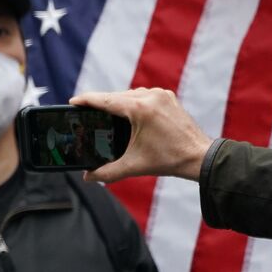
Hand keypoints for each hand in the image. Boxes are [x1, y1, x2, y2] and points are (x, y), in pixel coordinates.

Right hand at [70, 88, 212, 183]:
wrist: (200, 158)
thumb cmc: (169, 160)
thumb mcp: (133, 166)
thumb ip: (106, 172)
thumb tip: (88, 177)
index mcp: (140, 108)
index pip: (105, 100)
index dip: (86, 100)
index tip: (72, 102)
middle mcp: (150, 96)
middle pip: (115, 96)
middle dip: (99, 103)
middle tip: (84, 111)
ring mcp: (161, 95)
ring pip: (129, 94)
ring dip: (115, 101)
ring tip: (103, 112)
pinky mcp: (168, 97)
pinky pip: (142, 94)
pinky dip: (130, 101)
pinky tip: (125, 111)